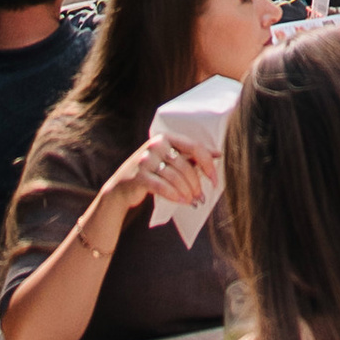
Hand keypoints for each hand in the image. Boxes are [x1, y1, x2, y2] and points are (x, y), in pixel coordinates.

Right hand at [92, 136, 216, 233]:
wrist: (121, 188)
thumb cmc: (152, 173)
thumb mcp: (169, 160)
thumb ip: (189, 156)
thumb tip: (218, 154)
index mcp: (166, 137)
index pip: (194, 147)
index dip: (208, 164)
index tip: (215, 179)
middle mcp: (155, 145)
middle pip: (185, 165)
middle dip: (196, 184)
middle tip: (201, 197)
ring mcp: (145, 159)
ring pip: (175, 177)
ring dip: (187, 192)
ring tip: (192, 201)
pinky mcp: (139, 175)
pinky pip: (162, 186)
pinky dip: (174, 195)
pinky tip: (182, 202)